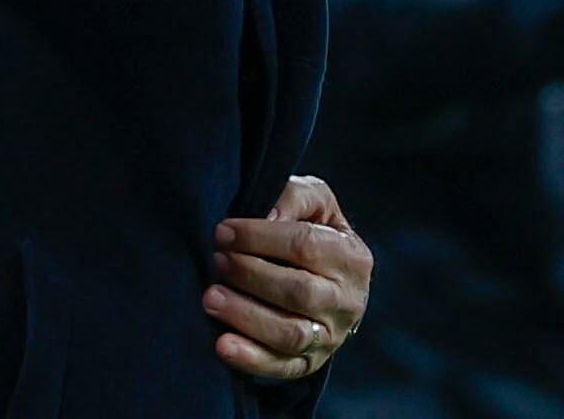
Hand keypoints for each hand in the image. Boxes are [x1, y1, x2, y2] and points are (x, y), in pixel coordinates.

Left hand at [206, 175, 370, 382]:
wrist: (331, 283)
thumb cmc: (315, 235)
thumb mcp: (315, 204)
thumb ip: (295, 198)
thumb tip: (267, 216)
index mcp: (353, 256)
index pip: (307, 244)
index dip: (260, 237)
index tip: (223, 232)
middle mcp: (348, 300)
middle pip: (298, 291)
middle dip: (250, 274)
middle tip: (217, 262)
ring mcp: (331, 336)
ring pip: (290, 333)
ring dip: (246, 316)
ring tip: (211, 297)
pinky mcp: (310, 363)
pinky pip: (281, 366)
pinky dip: (250, 358)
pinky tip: (222, 344)